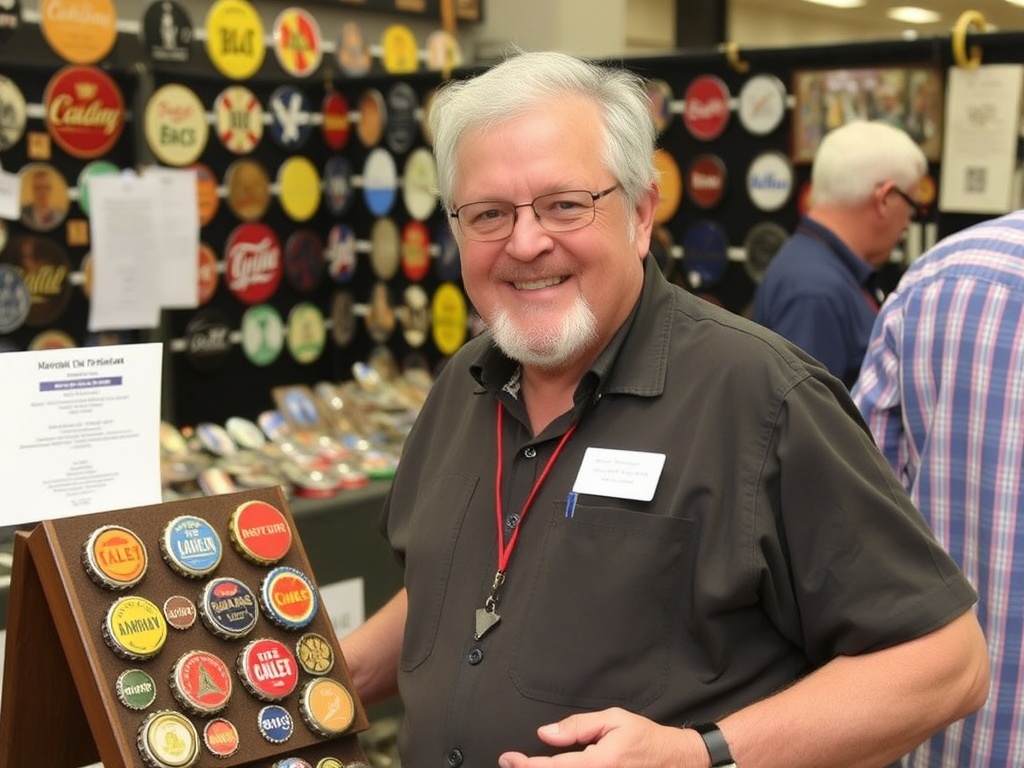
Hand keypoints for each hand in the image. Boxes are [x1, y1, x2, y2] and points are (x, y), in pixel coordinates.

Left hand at [497, 707, 706, 767]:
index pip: (554, 767)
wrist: (675, 759)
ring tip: (527, 766)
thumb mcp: (613, 720)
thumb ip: (577, 727)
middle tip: (512, 763)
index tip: (508, 758)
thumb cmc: (645, 737)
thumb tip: (546, 734)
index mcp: (599, 762)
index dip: (526, 765)